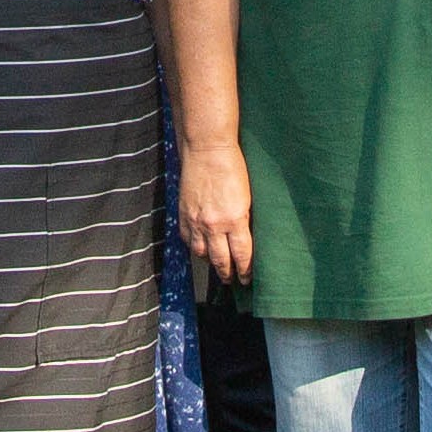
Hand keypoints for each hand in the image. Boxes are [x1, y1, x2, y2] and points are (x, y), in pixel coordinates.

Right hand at [179, 134, 254, 285]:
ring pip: (202, 254)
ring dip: (210, 262)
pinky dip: (195, 247)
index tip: (248, 278)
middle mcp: (214, 225)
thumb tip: (246, 239)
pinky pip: (188, 241)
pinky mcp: (184, 215)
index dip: (245, 270)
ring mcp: (196, 221)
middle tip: (233, 281)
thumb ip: (244, 220)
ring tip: (217, 267)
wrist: (207, 149)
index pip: (242, 256)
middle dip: (228, 274)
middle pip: (221, 261)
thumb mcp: (248, 196)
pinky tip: (201, 248)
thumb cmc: (233, 167)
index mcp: (235, 220)